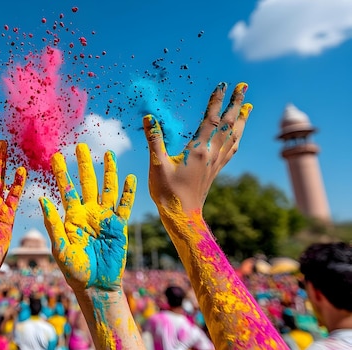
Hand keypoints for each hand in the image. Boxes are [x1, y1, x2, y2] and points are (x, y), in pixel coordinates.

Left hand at [40, 144, 135, 291]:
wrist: (96, 285)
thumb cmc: (74, 270)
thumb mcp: (60, 247)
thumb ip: (52, 224)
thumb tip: (42, 200)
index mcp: (71, 216)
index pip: (65, 189)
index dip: (61, 172)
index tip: (55, 155)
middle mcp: (88, 213)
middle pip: (86, 183)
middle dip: (84, 164)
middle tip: (81, 145)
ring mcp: (104, 218)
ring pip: (107, 189)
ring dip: (108, 172)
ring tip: (108, 154)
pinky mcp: (119, 225)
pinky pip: (124, 205)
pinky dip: (128, 192)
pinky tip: (129, 178)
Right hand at [143, 82, 251, 212]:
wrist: (182, 216)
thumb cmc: (167, 192)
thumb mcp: (157, 165)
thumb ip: (154, 140)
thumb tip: (149, 118)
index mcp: (198, 150)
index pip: (211, 119)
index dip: (216, 101)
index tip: (223, 84)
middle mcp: (211, 154)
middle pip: (228, 124)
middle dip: (236, 104)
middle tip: (244, 87)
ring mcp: (215, 163)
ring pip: (233, 136)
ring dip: (241, 119)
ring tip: (248, 106)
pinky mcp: (215, 170)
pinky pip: (231, 150)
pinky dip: (236, 137)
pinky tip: (237, 135)